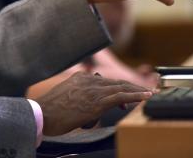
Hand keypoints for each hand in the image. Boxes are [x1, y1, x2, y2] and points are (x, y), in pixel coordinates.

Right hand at [37, 71, 153, 135]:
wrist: (42, 114)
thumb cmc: (50, 110)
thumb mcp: (65, 97)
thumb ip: (78, 95)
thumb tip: (89, 104)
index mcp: (80, 78)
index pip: (106, 81)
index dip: (120, 87)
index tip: (129, 94)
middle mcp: (88, 80)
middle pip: (116, 82)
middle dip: (133, 87)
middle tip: (146, 91)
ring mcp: (93, 90)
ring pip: (121, 87)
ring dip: (138, 90)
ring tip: (150, 93)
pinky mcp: (97, 101)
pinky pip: (121, 96)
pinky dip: (136, 95)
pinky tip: (146, 96)